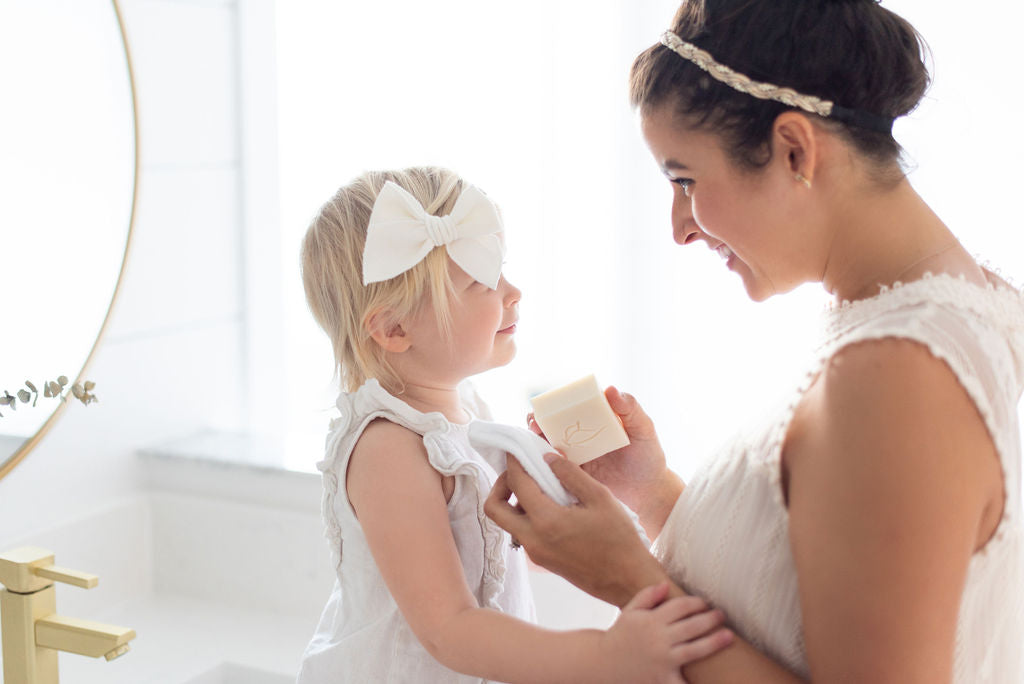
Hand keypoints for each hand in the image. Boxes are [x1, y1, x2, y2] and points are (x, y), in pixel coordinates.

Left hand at [485, 453, 667, 606]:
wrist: (628, 581)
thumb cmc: (619, 539)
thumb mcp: (600, 498)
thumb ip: (571, 474)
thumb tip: (548, 458)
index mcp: (546, 521)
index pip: (517, 484)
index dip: (514, 462)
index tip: (517, 449)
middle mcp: (533, 539)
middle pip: (494, 509)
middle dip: (500, 484)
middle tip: (520, 471)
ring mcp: (535, 553)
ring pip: (506, 522)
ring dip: (513, 501)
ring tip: (539, 486)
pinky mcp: (542, 560)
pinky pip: (522, 533)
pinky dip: (526, 515)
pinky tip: (550, 505)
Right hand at [528, 386, 682, 534]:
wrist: (647, 492)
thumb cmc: (648, 456)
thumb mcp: (643, 428)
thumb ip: (630, 408)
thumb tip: (610, 389)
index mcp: (594, 416)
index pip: (569, 403)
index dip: (554, 402)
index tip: (548, 405)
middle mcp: (579, 432)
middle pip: (550, 421)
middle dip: (537, 419)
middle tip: (535, 424)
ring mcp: (573, 453)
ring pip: (545, 442)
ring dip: (535, 440)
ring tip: (535, 443)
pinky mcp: (570, 472)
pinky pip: (551, 465)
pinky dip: (542, 462)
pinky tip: (542, 464)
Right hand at [599, 582, 733, 683]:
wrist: (602, 665)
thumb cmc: (619, 637)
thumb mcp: (629, 612)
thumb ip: (647, 596)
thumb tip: (666, 584)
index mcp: (651, 620)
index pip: (681, 606)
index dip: (696, 602)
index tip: (705, 603)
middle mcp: (658, 639)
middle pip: (692, 625)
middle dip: (711, 618)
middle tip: (722, 614)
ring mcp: (662, 660)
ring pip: (695, 649)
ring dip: (714, 641)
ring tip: (728, 636)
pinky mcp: (663, 680)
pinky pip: (684, 681)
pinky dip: (695, 681)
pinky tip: (713, 678)